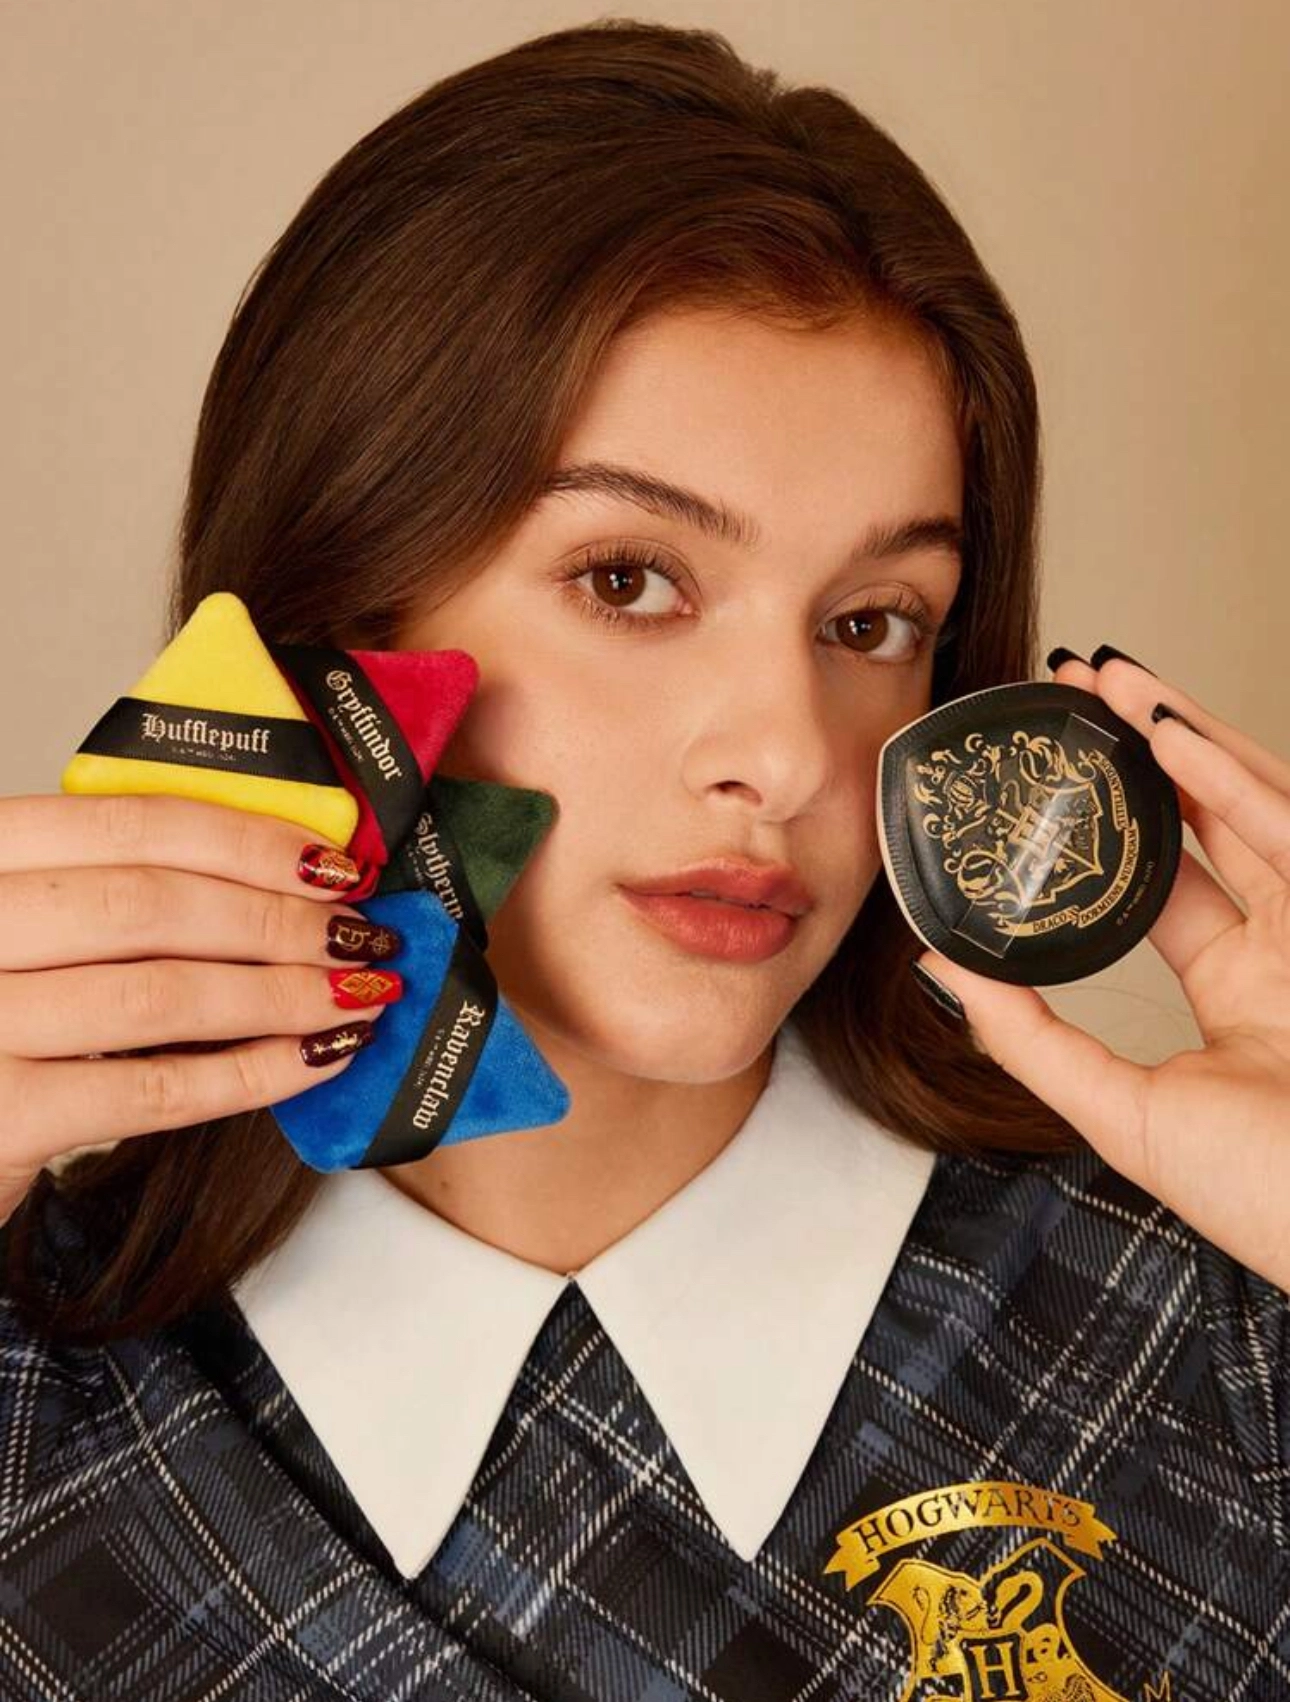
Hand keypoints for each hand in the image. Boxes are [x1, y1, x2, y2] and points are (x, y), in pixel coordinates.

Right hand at [0, 794, 403, 1224]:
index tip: (332, 867)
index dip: (247, 843)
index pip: (130, 824)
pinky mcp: (3, 1116)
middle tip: (362, 939)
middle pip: (153, 905)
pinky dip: (254, 1074)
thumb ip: (119, 891)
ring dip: (283, 995)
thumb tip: (293, 876)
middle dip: (279, 921)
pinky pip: (157, 1089)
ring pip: (163, 994)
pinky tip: (316, 1060)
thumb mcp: (33, 928)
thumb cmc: (0, 1017)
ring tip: (359, 999)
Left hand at [914, 647, 1289, 1292]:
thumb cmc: (1271, 1200)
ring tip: (1107, 677)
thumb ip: (1033, 1040)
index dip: (1117, 819)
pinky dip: (1228, 783)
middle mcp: (1287, 943)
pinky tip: (1166, 737)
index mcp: (1240, 988)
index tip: (1056, 770)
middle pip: (1215, 817)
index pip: (1171, 876)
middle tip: (1077, 686)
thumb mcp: (1126, 1114)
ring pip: (1255, 801)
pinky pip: (1288, 834)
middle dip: (1149, 749)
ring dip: (1183, 734)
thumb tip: (937, 969)